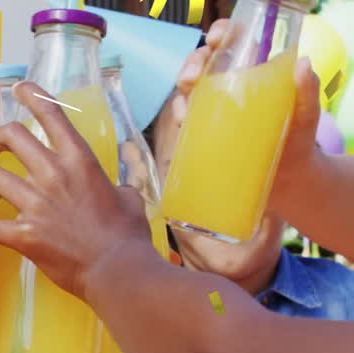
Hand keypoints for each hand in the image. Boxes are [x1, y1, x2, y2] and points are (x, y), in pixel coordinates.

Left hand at [0, 81, 152, 300]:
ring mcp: (36, 203)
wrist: (118, 272)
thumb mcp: (129, 198)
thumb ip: (114, 186)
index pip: (51, 114)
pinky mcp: (23, 234)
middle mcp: (54, 174)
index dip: (31, 95)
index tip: (18, 90)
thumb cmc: (128, 237)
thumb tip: (114, 189)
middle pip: (10, 136)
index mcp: (80, 160)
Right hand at [172, 19, 322, 214]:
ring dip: (180, 93)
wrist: (288, 183)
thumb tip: (303, 65)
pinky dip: (179, 118)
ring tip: (185, 109)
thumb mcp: (307, 115)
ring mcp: (215, 112)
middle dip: (190, 64)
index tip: (216, 40)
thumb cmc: (299, 144)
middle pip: (203, 64)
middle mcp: (230, 88)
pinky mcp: (204, 135)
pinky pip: (184, 121)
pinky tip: (182, 124)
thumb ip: (308, 91)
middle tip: (190, 79)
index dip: (221, 34)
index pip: (234, 43)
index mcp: (253, 73)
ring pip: (187, 91)